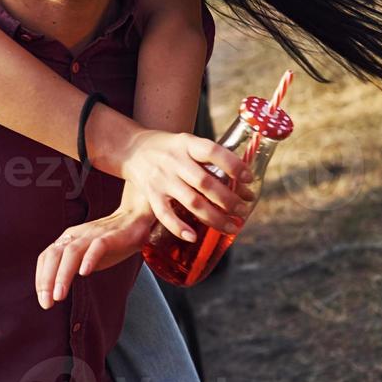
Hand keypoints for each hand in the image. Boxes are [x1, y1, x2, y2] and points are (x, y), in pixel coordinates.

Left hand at [35, 181, 151, 309]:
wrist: (134, 220)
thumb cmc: (108, 242)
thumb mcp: (85, 256)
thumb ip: (71, 267)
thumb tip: (54, 290)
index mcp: (67, 239)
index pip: (45, 257)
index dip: (40, 278)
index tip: (43, 299)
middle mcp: (76, 235)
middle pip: (54, 255)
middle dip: (47, 280)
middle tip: (47, 303)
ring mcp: (92, 235)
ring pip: (72, 252)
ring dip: (63, 274)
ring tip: (59, 295)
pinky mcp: (111, 236)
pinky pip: (98, 246)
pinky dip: (89, 258)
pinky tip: (84, 273)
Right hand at [119, 129, 253, 242]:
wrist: (132, 149)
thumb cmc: (170, 148)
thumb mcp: (189, 144)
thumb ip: (213, 163)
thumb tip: (244, 189)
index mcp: (187, 144)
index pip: (212, 151)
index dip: (233, 165)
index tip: (249, 179)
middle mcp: (174, 161)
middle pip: (205, 183)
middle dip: (229, 200)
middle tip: (243, 210)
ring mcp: (161, 179)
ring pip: (191, 202)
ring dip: (215, 218)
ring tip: (232, 227)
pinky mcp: (151, 194)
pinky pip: (165, 215)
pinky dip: (179, 228)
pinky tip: (194, 237)